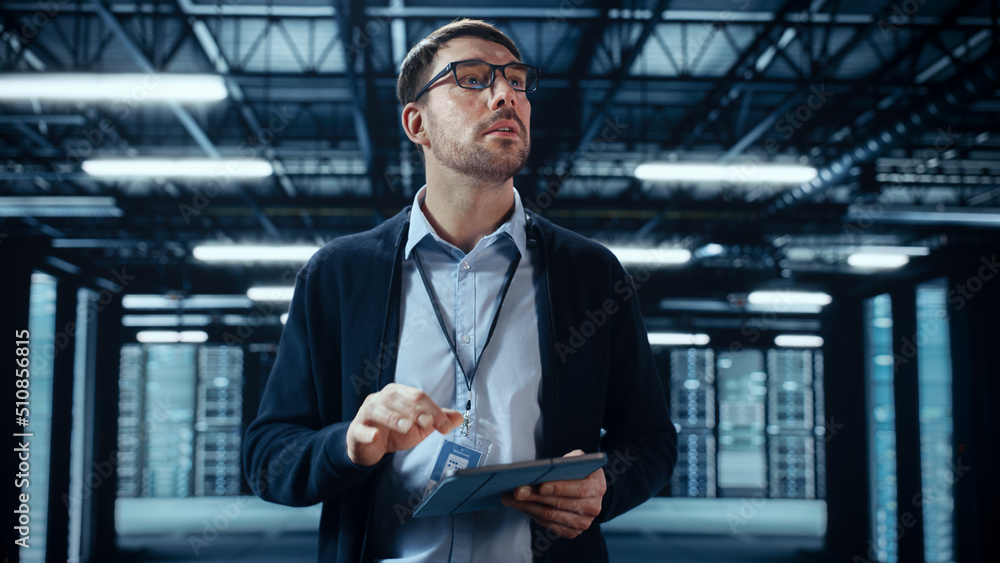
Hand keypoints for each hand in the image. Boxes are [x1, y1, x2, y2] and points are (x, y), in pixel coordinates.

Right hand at [347, 383, 463, 466]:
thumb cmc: (394, 431)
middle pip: (399, 400)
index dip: (433, 410)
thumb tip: (459, 418)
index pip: (418, 397)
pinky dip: (368, 433)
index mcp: (399, 394)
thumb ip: (437, 420)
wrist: (369, 446)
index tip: (444, 427)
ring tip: (407, 427)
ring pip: (380, 410)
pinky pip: (360, 429)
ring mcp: (367, 413)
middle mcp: (382, 398)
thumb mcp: (418, 425)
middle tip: (428, 423)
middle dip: (415, 411)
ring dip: (394, 418)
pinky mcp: (356, 430)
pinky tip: (375, 436)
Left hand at [501, 449, 606, 538]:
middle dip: (536, 497)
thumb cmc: (580, 472)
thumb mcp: (580, 460)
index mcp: (597, 486)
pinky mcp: (573, 532)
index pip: (579, 489)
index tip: (540, 486)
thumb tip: (552, 465)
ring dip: (529, 508)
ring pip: (552, 516)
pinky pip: (550, 525)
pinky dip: (534, 516)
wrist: (590, 492)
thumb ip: (571, 459)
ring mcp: (583, 522)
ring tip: (512, 499)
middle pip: (560, 504)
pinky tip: (522, 507)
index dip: (559, 488)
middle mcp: (592, 507)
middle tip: (517, 492)